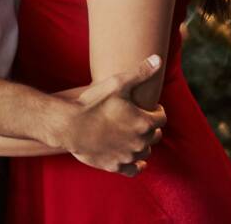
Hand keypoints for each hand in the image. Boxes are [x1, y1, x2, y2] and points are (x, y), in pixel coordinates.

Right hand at [60, 55, 166, 175]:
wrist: (69, 125)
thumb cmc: (92, 102)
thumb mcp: (117, 83)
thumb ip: (140, 72)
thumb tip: (158, 59)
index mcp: (144, 122)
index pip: (161, 118)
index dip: (156, 110)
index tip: (149, 106)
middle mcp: (141, 142)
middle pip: (155, 135)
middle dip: (150, 126)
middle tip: (138, 118)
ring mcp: (128, 156)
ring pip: (145, 152)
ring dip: (142, 143)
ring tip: (132, 134)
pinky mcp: (116, 166)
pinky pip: (134, 170)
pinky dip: (136, 165)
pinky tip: (135, 159)